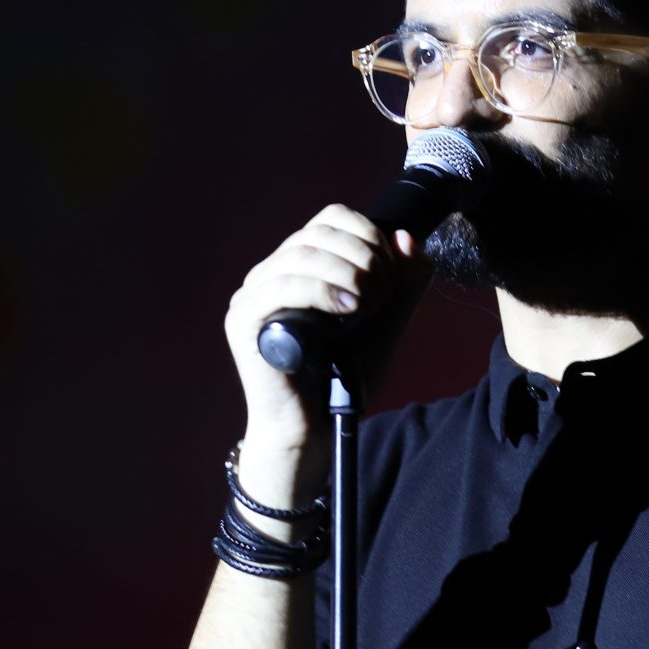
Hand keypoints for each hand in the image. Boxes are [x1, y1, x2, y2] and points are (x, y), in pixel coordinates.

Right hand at [222, 207, 424, 480]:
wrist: (314, 430)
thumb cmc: (342, 380)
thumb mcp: (385, 323)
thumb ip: (402, 283)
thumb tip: (405, 236)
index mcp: (299, 267)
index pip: (330, 219)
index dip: (367, 233)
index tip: (392, 271)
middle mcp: (270, 273)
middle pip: (317, 233)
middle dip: (363, 257)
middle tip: (383, 294)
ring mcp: (252, 295)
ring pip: (301, 255)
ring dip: (347, 273)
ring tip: (370, 304)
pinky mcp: (243, 321)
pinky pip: (282, 287)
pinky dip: (322, 290)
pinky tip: (349, 308)